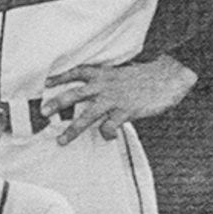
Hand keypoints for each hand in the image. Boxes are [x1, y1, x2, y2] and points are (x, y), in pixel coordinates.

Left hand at [36, 56, 191, 142]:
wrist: (170, 76)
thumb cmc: (146, 77)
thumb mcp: (121, 74)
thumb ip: (106, 82)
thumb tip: (94, 92)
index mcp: (103, 74)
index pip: (76, 72)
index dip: (60, 77)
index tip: (45, 82)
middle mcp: (104, 86)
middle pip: (74, 95)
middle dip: (57, 103)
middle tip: (42, 112)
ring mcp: (114, 99)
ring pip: (87, 116)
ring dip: (72, 130)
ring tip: (61, 140)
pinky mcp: (126, 111)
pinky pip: (109, 126)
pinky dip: (107, 134)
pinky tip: (109, 136)